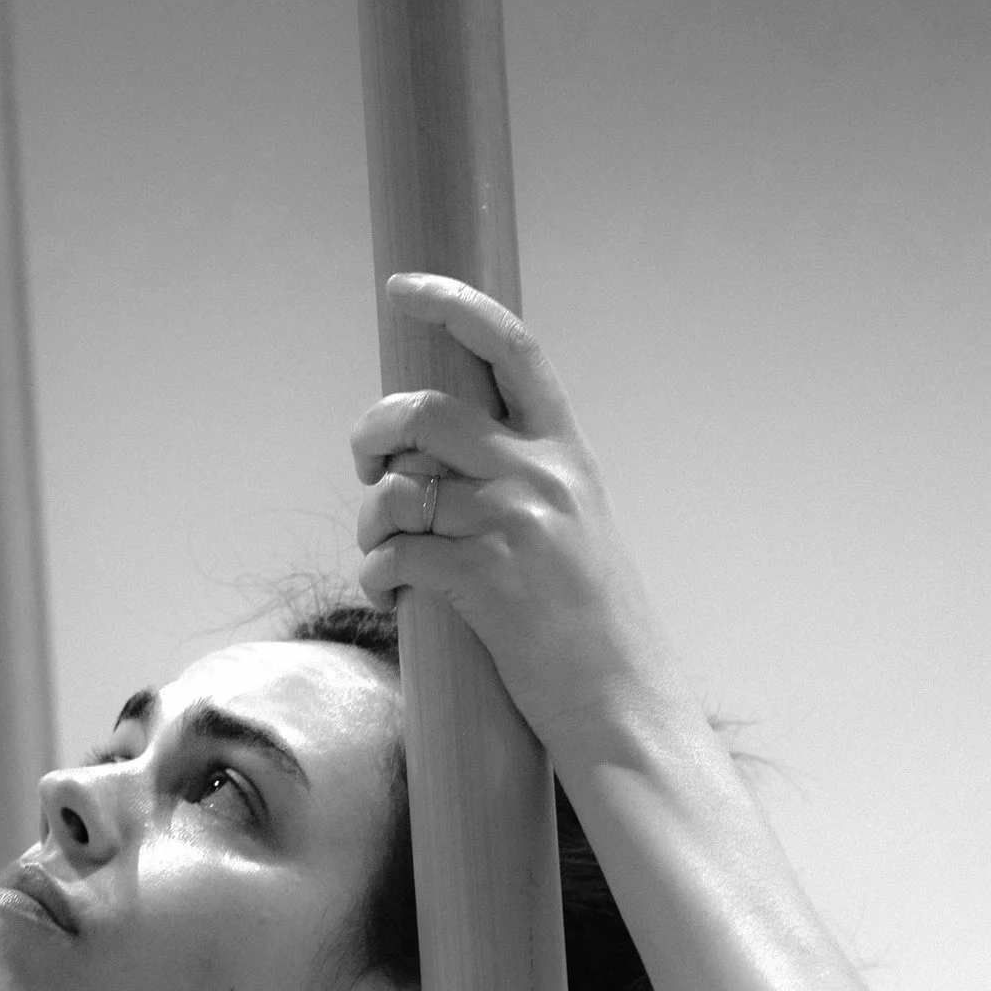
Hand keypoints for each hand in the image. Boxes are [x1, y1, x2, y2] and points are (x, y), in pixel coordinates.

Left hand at [351, 273, 675, 762]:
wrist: (623, 702)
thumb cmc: (594, 624)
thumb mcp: (576, 526)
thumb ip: (523, 479)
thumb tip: (438, 457)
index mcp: (567, 454)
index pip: (513, 350)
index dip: (455, 306)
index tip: (405, 287)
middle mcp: (541, 476)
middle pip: (426, 412)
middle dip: (374, 432)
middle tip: (367, 466)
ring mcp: (512, 525)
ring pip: (399, 490)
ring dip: (371, 521)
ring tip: (383, 549)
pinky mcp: (483, 579)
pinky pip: (394, 555)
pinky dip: (377, 575)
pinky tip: (393, 595)